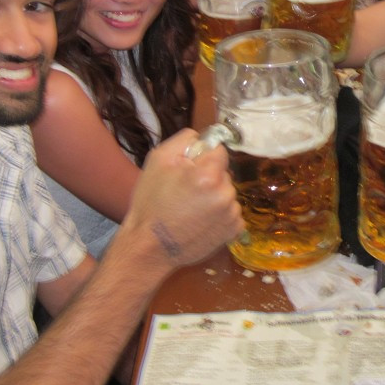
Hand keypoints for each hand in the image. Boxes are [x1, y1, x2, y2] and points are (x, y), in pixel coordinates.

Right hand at [119, 130, 242, 268]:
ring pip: (227, 193)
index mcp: (208, 175)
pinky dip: (219, 215)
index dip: (203, 159)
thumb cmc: (151, 203)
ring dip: (214, 197)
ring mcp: (232, 214)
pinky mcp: (234, 230)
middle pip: (223, 174)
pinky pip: (231, 212)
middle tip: (185, 194)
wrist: (150, 247)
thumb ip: (186, 140)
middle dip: (209, 179)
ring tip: (191, 210)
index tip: (189, 171)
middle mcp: (225, 194)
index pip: (219, 151)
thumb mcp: (158, 160)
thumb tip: (205, 137)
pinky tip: (200, 222)